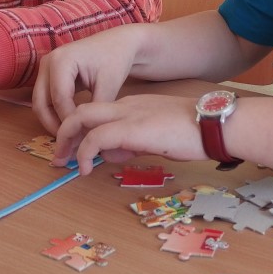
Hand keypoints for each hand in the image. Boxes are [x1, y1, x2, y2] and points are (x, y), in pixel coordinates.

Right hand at [32, 26, 143, 135]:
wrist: (118, 43)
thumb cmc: (115, 59)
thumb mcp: (109, 86)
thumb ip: (95, 111)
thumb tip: (85, 138)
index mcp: (61, 60)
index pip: (59, 99)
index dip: (68, 121)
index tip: (81, 139)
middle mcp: (48, 62)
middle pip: (41, 103)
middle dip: (54, 125)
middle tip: (69, 143)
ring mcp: (45, 67)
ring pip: (40, 102)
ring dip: (52, 121)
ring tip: (71, 136)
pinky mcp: (49, 73)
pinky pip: (46, 98)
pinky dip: (55, 112)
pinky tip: (70, 124)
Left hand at [51, 94, 204, 173]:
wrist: (213, 124)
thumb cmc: (194, 132)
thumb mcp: (157, 137)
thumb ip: (134, 142)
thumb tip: (116, 154)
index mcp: (133, 105)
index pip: (97, 113)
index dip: (82, 132)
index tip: (76, 151)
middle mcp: (126, 106)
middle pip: (82, 111)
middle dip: (64, 133)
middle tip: (59, 156)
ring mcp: (128, 115)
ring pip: (81, 119)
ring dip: (68, 142)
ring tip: (65, 163)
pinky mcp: (131, 128)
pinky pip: (96, 138)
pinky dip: (84, 153)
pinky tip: (85, 168)